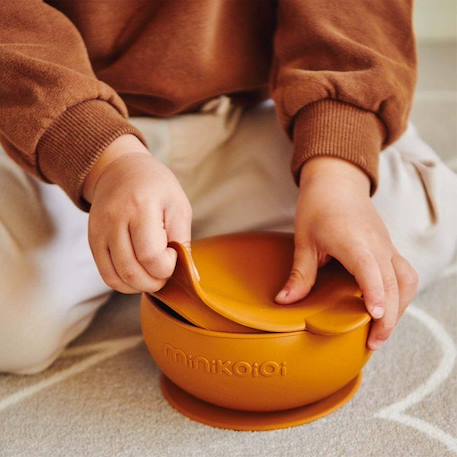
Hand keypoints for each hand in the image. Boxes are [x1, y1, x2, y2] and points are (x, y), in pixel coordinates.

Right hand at [84, 134, 191, 292]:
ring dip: (139, 286)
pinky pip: (106, 275)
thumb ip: (183, 241)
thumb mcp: (178, 207)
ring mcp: (100, 232)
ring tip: (152, 273)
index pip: (151, 256)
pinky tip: (138, 273)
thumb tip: (190, 277)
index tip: (173, 253)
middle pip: (132, 272)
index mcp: (141, 207)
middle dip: (155, 283)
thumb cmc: (157, 188)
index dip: (167, 266)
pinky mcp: (92, 241)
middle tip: (165, 271)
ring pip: (116, 278)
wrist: (122, 170)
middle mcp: (115, 220)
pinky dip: (124, 283)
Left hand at [275, 157, 418, 349]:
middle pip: (395, 284)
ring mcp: (387, 246)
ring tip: (382, 331)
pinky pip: (404, 274)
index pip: (371, 270)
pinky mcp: (388, 247)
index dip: (375, 293)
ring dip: (401, 308)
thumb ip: (299, 273)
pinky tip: (386, 308)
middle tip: (373, 344)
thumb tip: (284, 301)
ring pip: (407, 281)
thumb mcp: (304, 240)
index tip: (376, 317)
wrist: (337, 181)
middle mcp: (377, 245)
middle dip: (389, 317)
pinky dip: (401, 295)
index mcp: (354, 241)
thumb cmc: (319, 206)